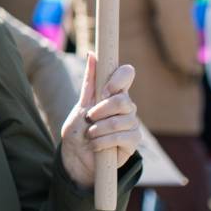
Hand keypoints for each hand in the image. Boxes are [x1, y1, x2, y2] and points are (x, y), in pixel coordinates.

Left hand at [59, 55, 141, 187]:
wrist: (77, 156)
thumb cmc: (79, 128)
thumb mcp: (81, 104)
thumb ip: (89, 82)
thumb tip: (92, 54)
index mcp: (115, 92)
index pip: (127, 73)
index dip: (118, 79)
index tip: (104, 91)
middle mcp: (127, 106)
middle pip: (123, 100)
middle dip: (101, 110)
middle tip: (89, 118)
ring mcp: (132, 123)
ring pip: (120, 121)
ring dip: (98, 129)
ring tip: (90, 134)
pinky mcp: (133, 141)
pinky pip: (122, 137)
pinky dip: (103, 141)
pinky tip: (95, 145)